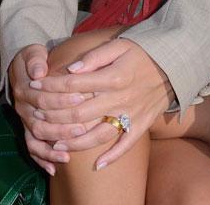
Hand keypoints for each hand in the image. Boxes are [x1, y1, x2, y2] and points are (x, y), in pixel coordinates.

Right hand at [8, 44, 72, 174]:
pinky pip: (32, 148)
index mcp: (25, 89)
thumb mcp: (33, 53)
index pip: (42, 98)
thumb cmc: (34, 59)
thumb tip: (39, 72)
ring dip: (52, 148)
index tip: (81, 98)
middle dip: (61, 127)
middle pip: (39, 123)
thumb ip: (35, 60)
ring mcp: (25, 120)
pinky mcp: (28, 129)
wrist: (24, 67)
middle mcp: (23, 107)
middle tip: (82, 128)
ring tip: (68, 156)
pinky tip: (53, 169)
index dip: (60, 99)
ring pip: (35, 139)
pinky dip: (42, 159)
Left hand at [25, 37, 175, 168]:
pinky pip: (126, 144)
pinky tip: (98, 166)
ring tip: (56, 145)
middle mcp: (120, 99)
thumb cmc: (142, 52)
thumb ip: (95, 56)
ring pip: (99, 135)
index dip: (51, 86)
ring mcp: (131, 114)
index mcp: (113, 77)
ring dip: (75, 142)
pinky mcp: (141, 124)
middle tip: (37, 117)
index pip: (74, 85)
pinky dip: (113, 157)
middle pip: (80, 114)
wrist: (174, 63)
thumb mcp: (119, 44)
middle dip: (54, 117)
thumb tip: (72, 70)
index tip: (35, 87)